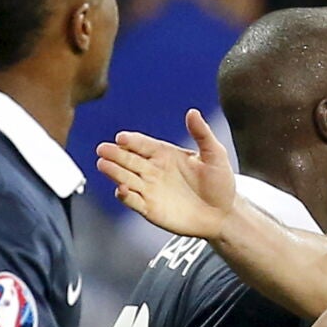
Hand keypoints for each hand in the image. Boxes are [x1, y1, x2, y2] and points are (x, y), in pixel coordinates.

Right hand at [97, 109, 238, 239]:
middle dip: (115, 154)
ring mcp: (149, 189)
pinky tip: (121, 189)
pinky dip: (124, 195)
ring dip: (114, 172)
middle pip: (129, 159)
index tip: (121, 137)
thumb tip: (193, 112)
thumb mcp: (215, 155)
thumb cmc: (220, 183)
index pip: (143, 144)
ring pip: (126, 178)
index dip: (132, 141)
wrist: (223, 214)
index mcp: (165, 154)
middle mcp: (153, 170)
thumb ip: (202, 134)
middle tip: (103, 149)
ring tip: (103, 164)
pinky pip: (132, 200)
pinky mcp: (149, 208)